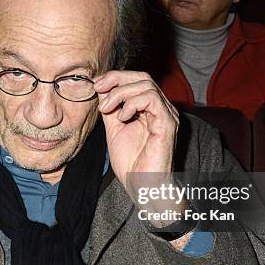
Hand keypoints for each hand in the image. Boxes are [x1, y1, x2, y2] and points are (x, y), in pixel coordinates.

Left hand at [93, 71, 178, 196]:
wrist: (143, 186)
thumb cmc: (132, 164)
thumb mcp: (114, 130)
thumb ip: (110, 110)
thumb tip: (101, 90)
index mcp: (150, 109)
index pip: (137, 80)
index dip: (115, 78)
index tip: (96, 84)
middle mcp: (161, 109)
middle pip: (143, 78)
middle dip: (117, 79)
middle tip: (98, 87)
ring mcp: (166, 116)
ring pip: (146, 86)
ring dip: (121, 93)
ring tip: (106, 109)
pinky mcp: (168, 124)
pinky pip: (152, 100)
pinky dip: (132, 104)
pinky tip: (121, 117)